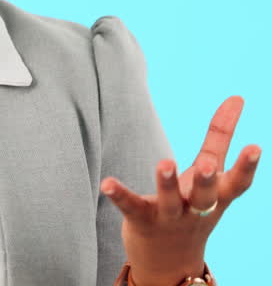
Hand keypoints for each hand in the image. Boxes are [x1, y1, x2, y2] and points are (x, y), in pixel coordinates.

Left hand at [100, 95, 259, 285]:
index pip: (235, 183)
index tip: (254, 146)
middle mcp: (196, 208)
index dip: (246, 166)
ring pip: (170, 201)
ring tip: (164, 162)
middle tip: (206, 165)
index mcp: (216, 196)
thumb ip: (219, 139)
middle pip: (205, 195)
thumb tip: (237, 97)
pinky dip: (119, 195)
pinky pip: (131, 207)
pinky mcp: (143, 221)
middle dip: (207, 179)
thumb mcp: (209, 175)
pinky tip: (107, 183)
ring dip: (167, 183)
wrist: (171, 262)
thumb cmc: (194, 207)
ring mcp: (170, 217)